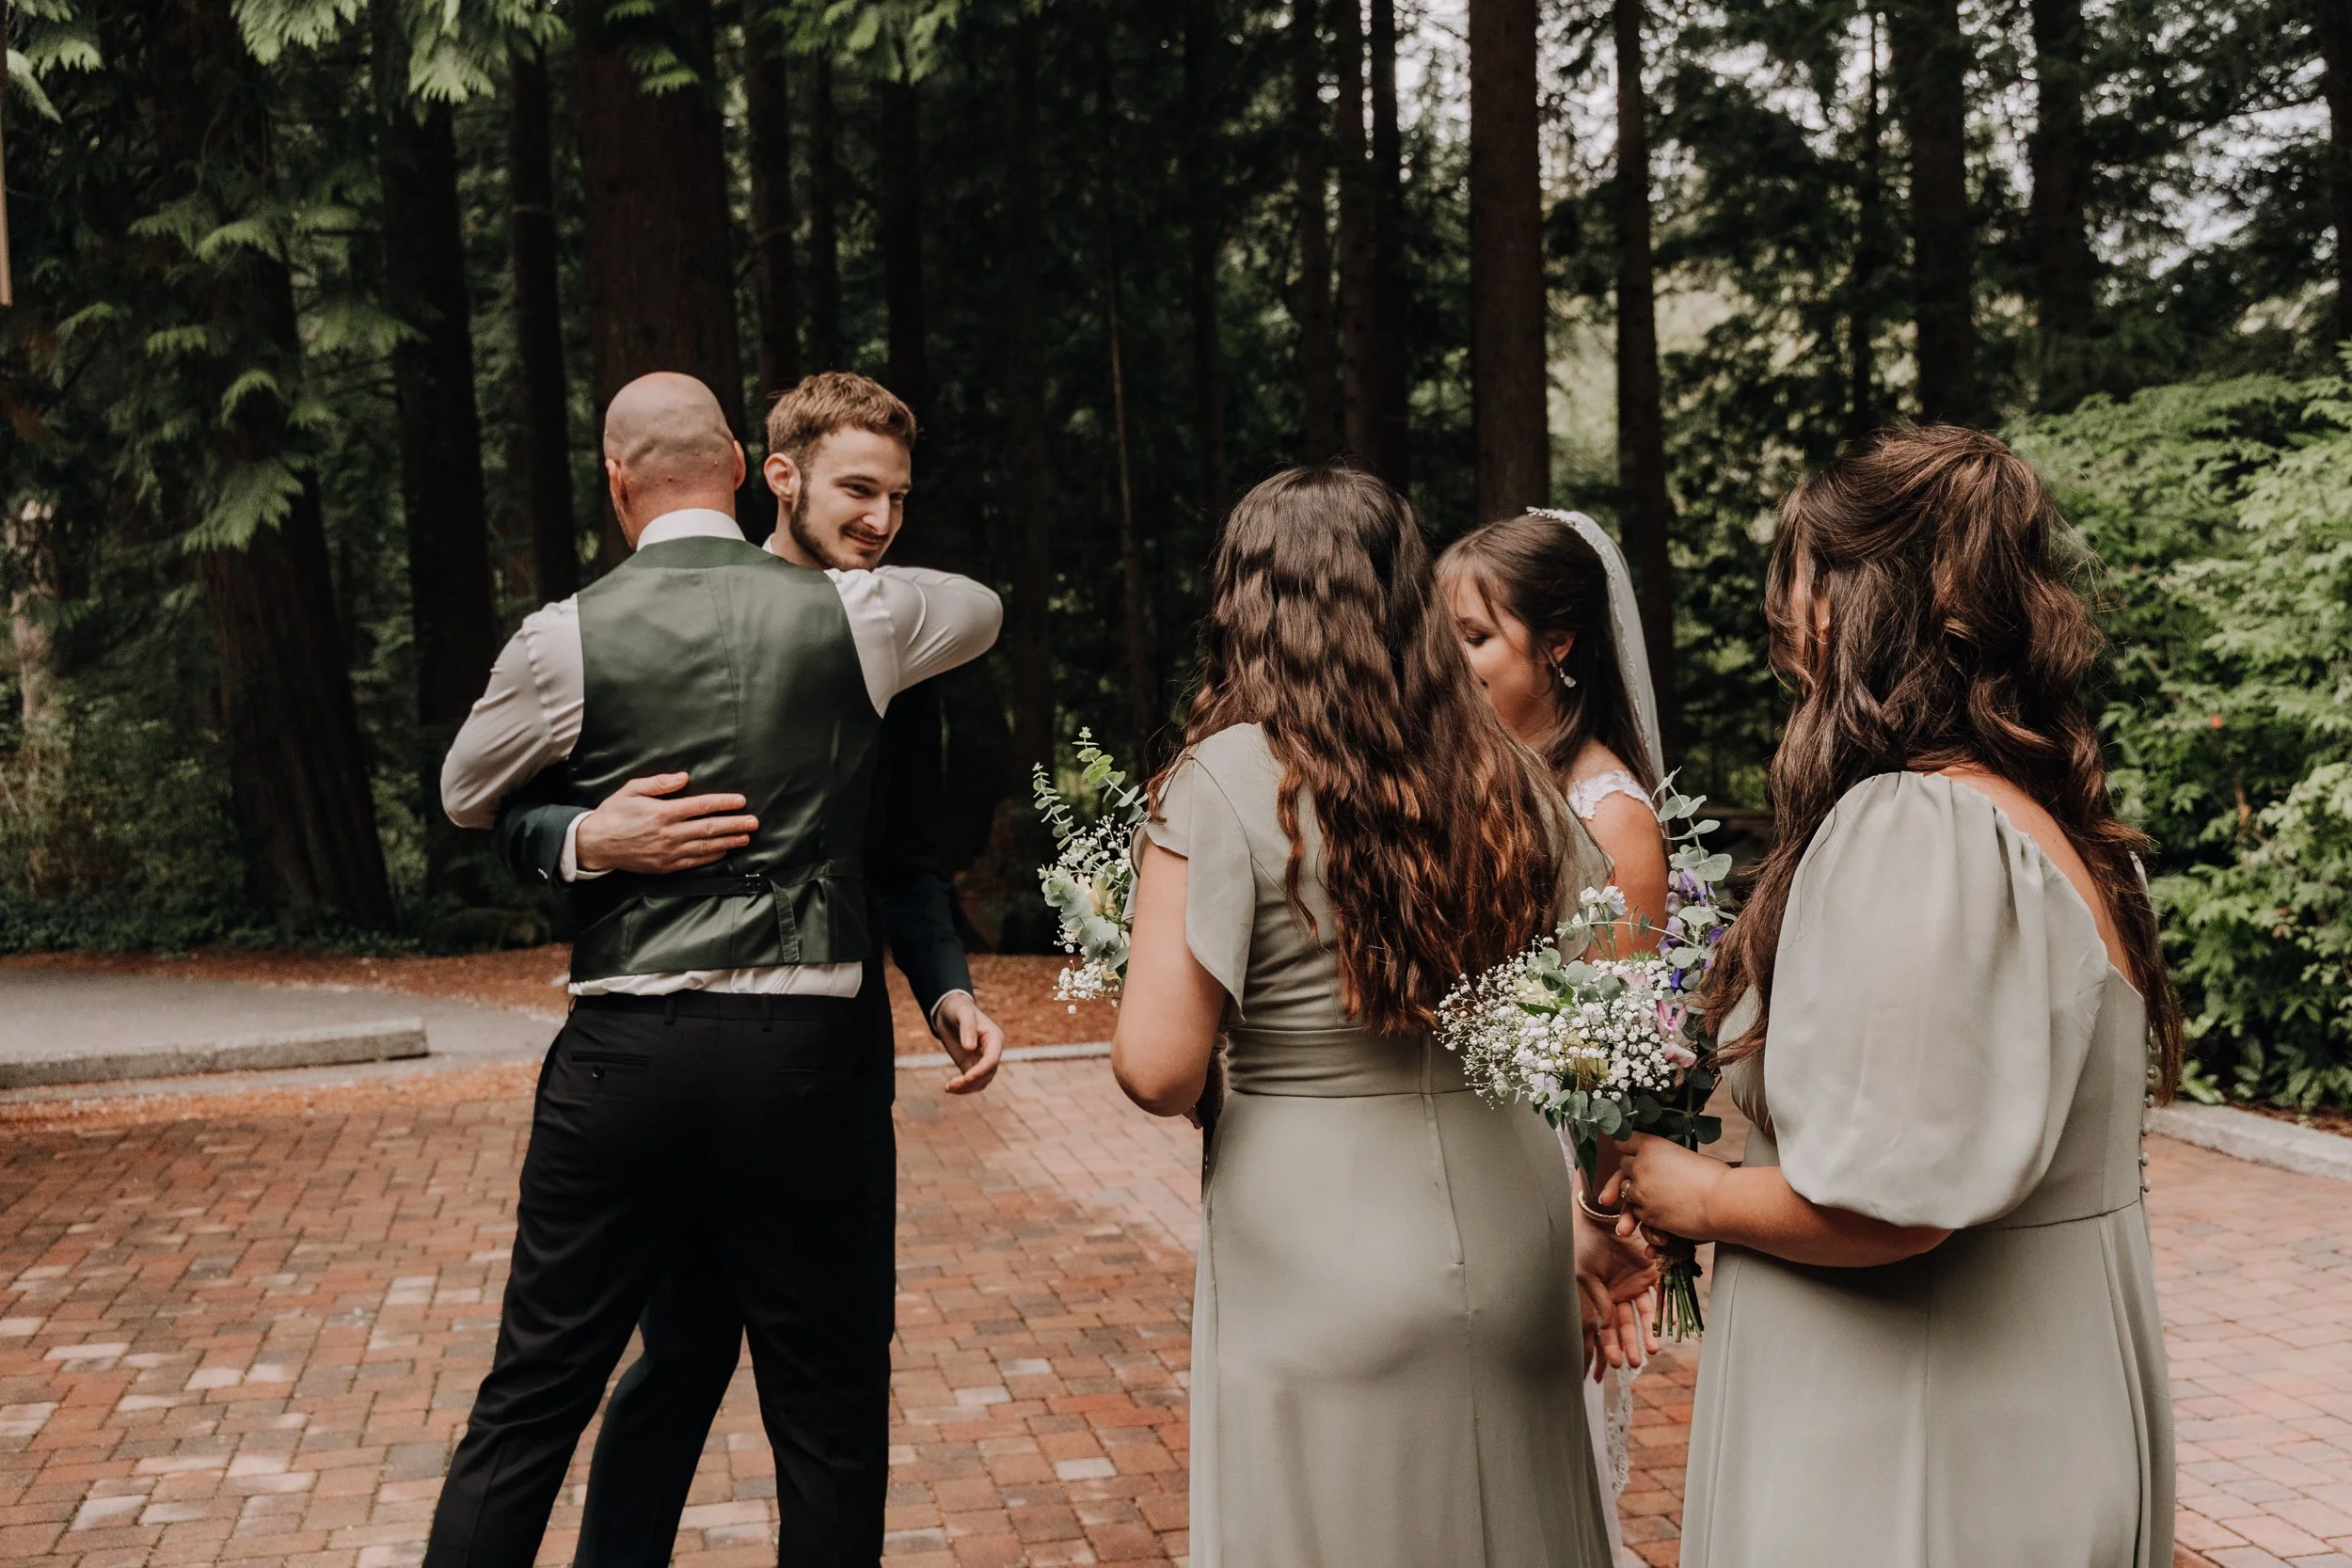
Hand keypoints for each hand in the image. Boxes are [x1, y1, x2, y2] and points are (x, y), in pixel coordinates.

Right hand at [575, 774, 758, 873]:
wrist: (596, 844)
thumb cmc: (613, 813)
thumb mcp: (632, 790)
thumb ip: (659, 783)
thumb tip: (684, 778)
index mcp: (663, 812)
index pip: (701, 806)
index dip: (723, 804)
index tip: (740, 801)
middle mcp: (670, 834)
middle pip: (710, 828)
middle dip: (734, 824)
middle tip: (754, 822)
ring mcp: (669, 852)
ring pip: (706, 846)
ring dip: (729, 841)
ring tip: (746, 837)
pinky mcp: (666, 866)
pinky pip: (694, 861)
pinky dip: (711, 856)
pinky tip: (724, 851)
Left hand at [931, 993, 1004, 1094]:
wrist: (949, 1012)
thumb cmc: (958, 1009)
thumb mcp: (962, 1013)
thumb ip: (967, 1028)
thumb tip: (970, 1048)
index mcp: (994, 1038)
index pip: (992, 1059)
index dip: (982, 1070)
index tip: (966, 1077)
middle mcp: (992, 1051)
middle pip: (988, 1073)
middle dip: (972, 1081)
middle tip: (953, 1084)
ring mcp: (982, 1060)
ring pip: (981, 1081)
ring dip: (967, 1088)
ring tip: (949, 1087)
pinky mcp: (971, 1066)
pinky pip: (971, 1082)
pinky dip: (962, 1088)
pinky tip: (949, 1088)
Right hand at [1576, 1195, 1661, 1377]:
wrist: (1599, 1217)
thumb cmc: (1585, 1244)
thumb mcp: (1586, 1275)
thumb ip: (1599, 1300)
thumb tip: (1607, 1325)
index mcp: (1602, 1296)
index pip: (1607, 1326)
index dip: (1611, 1345)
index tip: (1616, 1364)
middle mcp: (1619, 1293)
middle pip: (1626, 1324)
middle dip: (1630, 1343)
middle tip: (1635, 1362)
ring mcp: (1635, 1284)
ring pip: (1643, 1313)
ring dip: (1648, 1332)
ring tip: (1652, 1349)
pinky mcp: (1650, 1272)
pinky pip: (1659, 1292)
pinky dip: (1663, 1308)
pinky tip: (1667, 1325)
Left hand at [1606, 1132, 1729, 1245]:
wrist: (1722, 1203)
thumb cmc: (1714, 1175)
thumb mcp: (1685, 1154)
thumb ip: (1666, 1157)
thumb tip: (1663, 1163)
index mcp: (1650, 1146)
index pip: (1624, 1141)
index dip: (1630, 1146)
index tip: (1634, 1149)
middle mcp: (1639, 1167)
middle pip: (1623, 1165)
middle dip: (1634, 1169)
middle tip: (1649, 1173)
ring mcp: (1641, 1193)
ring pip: (1626, 1190)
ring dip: (1638, 1191)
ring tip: (1657, 1194)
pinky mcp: (1647, 1215)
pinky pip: (1637, 1212)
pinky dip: (1645, 1211)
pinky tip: (1661, 1209)